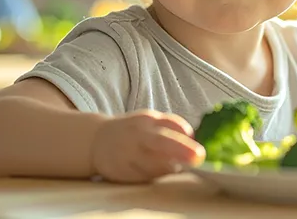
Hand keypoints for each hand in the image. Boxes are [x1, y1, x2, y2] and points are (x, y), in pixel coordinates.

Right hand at [90, 110, 205, 182]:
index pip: (172, 124)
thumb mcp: (151, 122)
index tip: (199, 145)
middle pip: (162, 140)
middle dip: (182, 149)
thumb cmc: (133, 132)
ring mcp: (129, 153)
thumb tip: (195, 138)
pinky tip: (156, 171)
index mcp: (148, 120)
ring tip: (173, 165)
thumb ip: (173, 126)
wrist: (97, 141)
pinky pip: (145, 176)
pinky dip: (156, 175)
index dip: (187, 134)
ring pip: (155, 165)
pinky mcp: (122, 171)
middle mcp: (138, 134)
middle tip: (198, 156)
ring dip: (171, 168)